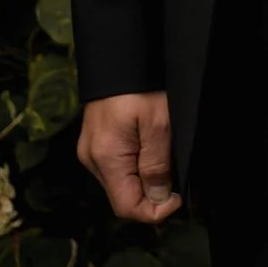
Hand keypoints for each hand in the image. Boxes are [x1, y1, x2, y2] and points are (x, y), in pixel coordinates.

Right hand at [77, 90, 181, 223]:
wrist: (120, 55)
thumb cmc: (140, 85)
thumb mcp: (159, 125)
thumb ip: (157, 166)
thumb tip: (158, 199)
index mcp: (105, 158)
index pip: (126, 208)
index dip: (155, 211)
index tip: (177, 197)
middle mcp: (92, 159)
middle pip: (123, 197)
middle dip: (151, 194)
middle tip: (174, 173)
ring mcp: (91, 151)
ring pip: (121, 183)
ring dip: (144, 179)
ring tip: (162, 154)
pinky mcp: (95, 142)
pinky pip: (117, 166)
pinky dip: (136, 166)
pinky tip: (149, 147)